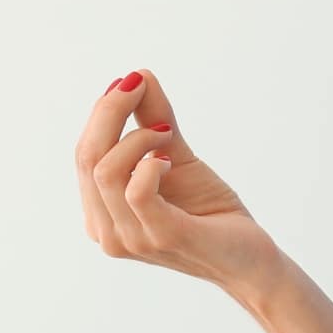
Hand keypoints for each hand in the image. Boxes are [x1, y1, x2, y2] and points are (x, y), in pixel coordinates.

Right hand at [75, 69, 284, 299]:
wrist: (249, 258)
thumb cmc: (210, 212)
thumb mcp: (176, 156)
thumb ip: (154, 119)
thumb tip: (138, 74)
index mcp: (101, 214)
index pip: (83, 154)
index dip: (102, 113)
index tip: (131, 81)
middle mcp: (107, 232)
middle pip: (87, 157)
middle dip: (109, 111)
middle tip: (138, 82)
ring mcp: (131, 239)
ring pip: (106, 171)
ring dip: (136, 137)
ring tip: (167, 132)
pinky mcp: (163, 237)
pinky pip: (137, 191)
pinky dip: (150, 163)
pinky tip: (169, 158)